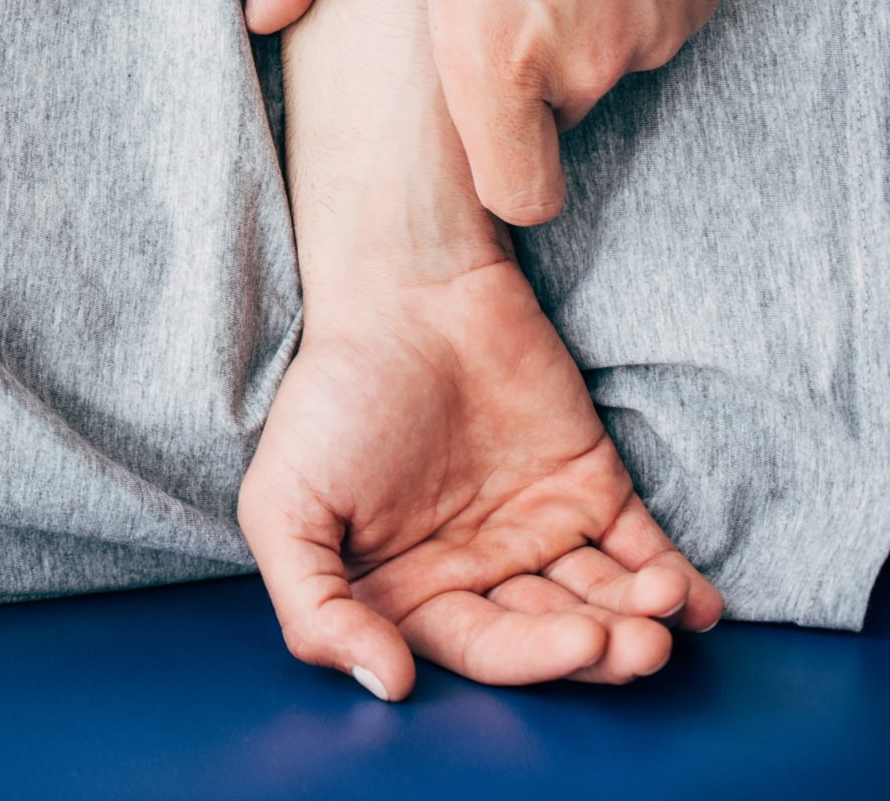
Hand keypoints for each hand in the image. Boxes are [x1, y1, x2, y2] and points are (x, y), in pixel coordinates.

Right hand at [239, 252, 723, 699]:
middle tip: (636, 645)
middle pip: (549, 634)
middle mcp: (476, 572)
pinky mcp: (591, 488)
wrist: (403, 292)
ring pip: (602, 602)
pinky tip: (695, 602)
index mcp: (405, 590)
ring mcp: (538, 531)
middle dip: (598, 649)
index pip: (478, 649)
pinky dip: (677, 583)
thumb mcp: (282, 506)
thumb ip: (313, 609)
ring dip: (642, 620)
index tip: (574, 644)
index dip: (529, 659)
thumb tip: (388, 685)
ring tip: (665, 612)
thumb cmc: (333, 397)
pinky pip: (642, 550)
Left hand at [245, 0, 719, 223]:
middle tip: (483, 2)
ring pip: (604, 74)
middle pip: (551, 126)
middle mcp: (589, 59)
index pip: (519, 197)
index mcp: (497, 57)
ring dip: (570, 41)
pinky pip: (650, 30)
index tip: (473, 131)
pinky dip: (621, 4)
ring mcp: (654, 28)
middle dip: (518, 84)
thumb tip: (258, 16)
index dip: (495, 183)